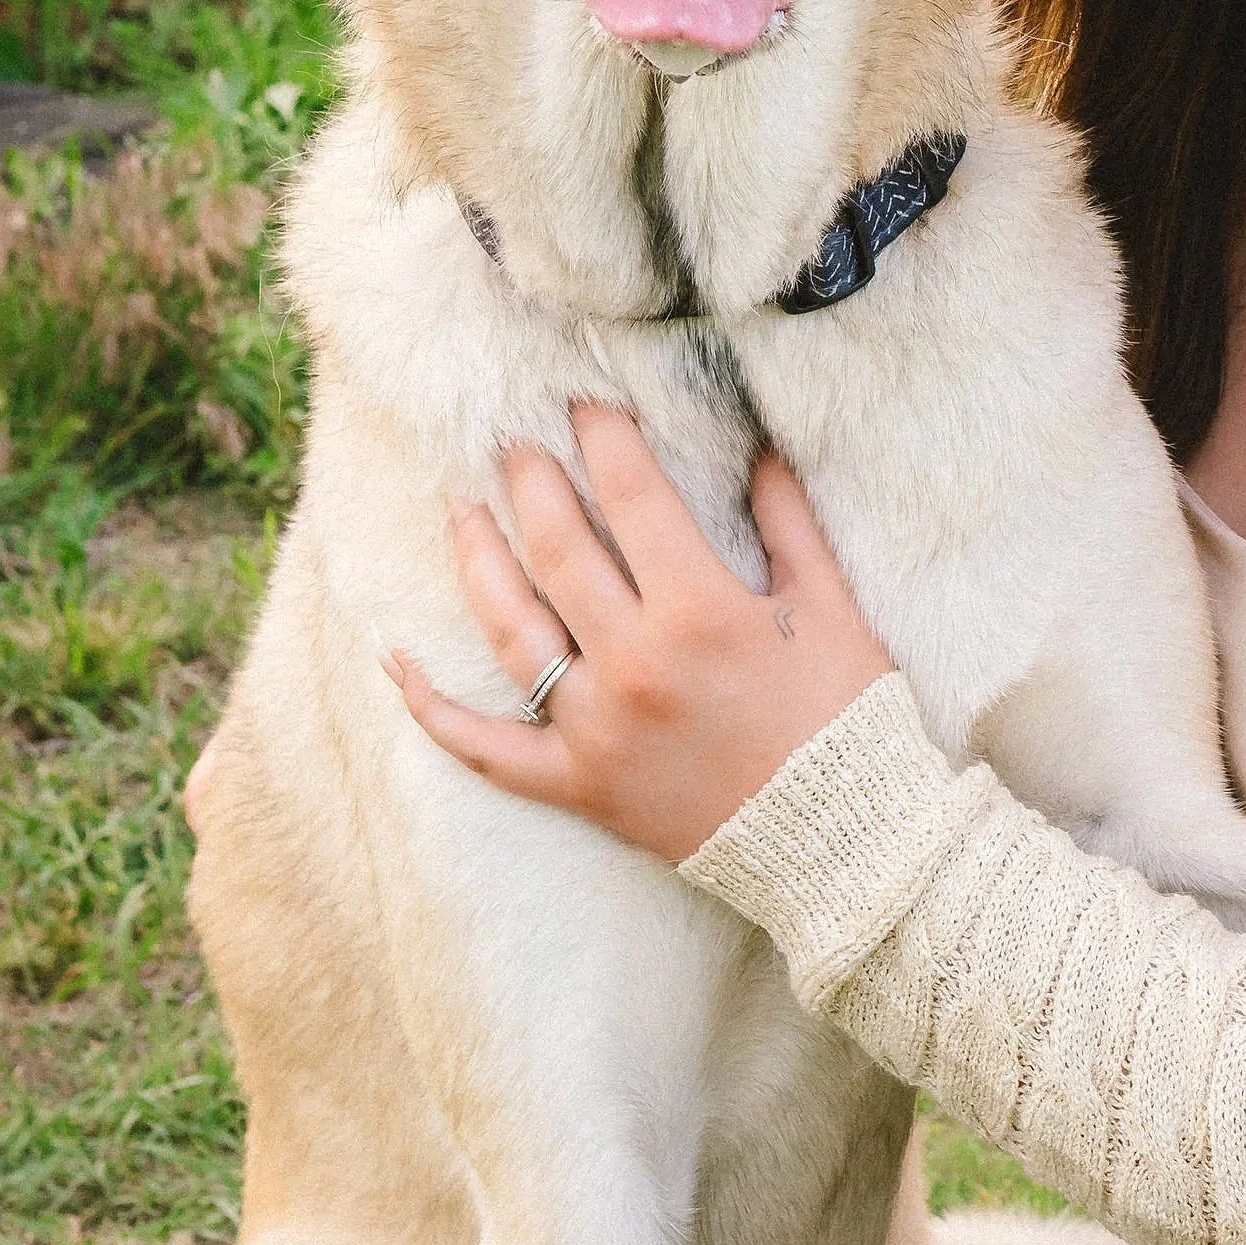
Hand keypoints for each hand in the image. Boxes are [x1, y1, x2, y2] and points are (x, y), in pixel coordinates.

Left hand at [387, 403, 893, 862]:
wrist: (841, 840)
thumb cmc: (846, 717)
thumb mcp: (830, 606)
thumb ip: (788, 519)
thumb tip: (756, 446)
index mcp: (701, 610)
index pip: (632, 494)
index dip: (602, 436)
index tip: (584, 403)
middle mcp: (636, 664)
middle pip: (558, 548)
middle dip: (531, 481)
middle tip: (513, 443)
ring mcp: (598, 729)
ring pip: (512, 629)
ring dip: (479, 560)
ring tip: (463, 510)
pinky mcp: (579, 786)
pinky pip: (487, 747)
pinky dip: (435, 707)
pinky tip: (399, 659)